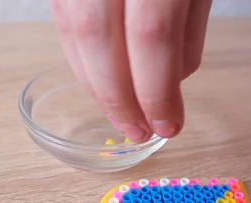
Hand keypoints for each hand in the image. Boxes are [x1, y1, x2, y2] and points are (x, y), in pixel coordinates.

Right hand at [51, 0, 211, 142]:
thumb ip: (186, 36)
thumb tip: (168, 87)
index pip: (151, 36)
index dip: (157, 90)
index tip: (167, 125)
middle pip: (101, 40)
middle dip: (120, 99)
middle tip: (137, 131)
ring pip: (77, 35)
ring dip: (97, 87)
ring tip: (121, 116)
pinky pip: (64, 23)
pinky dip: (82, 62)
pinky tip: (101, 84)